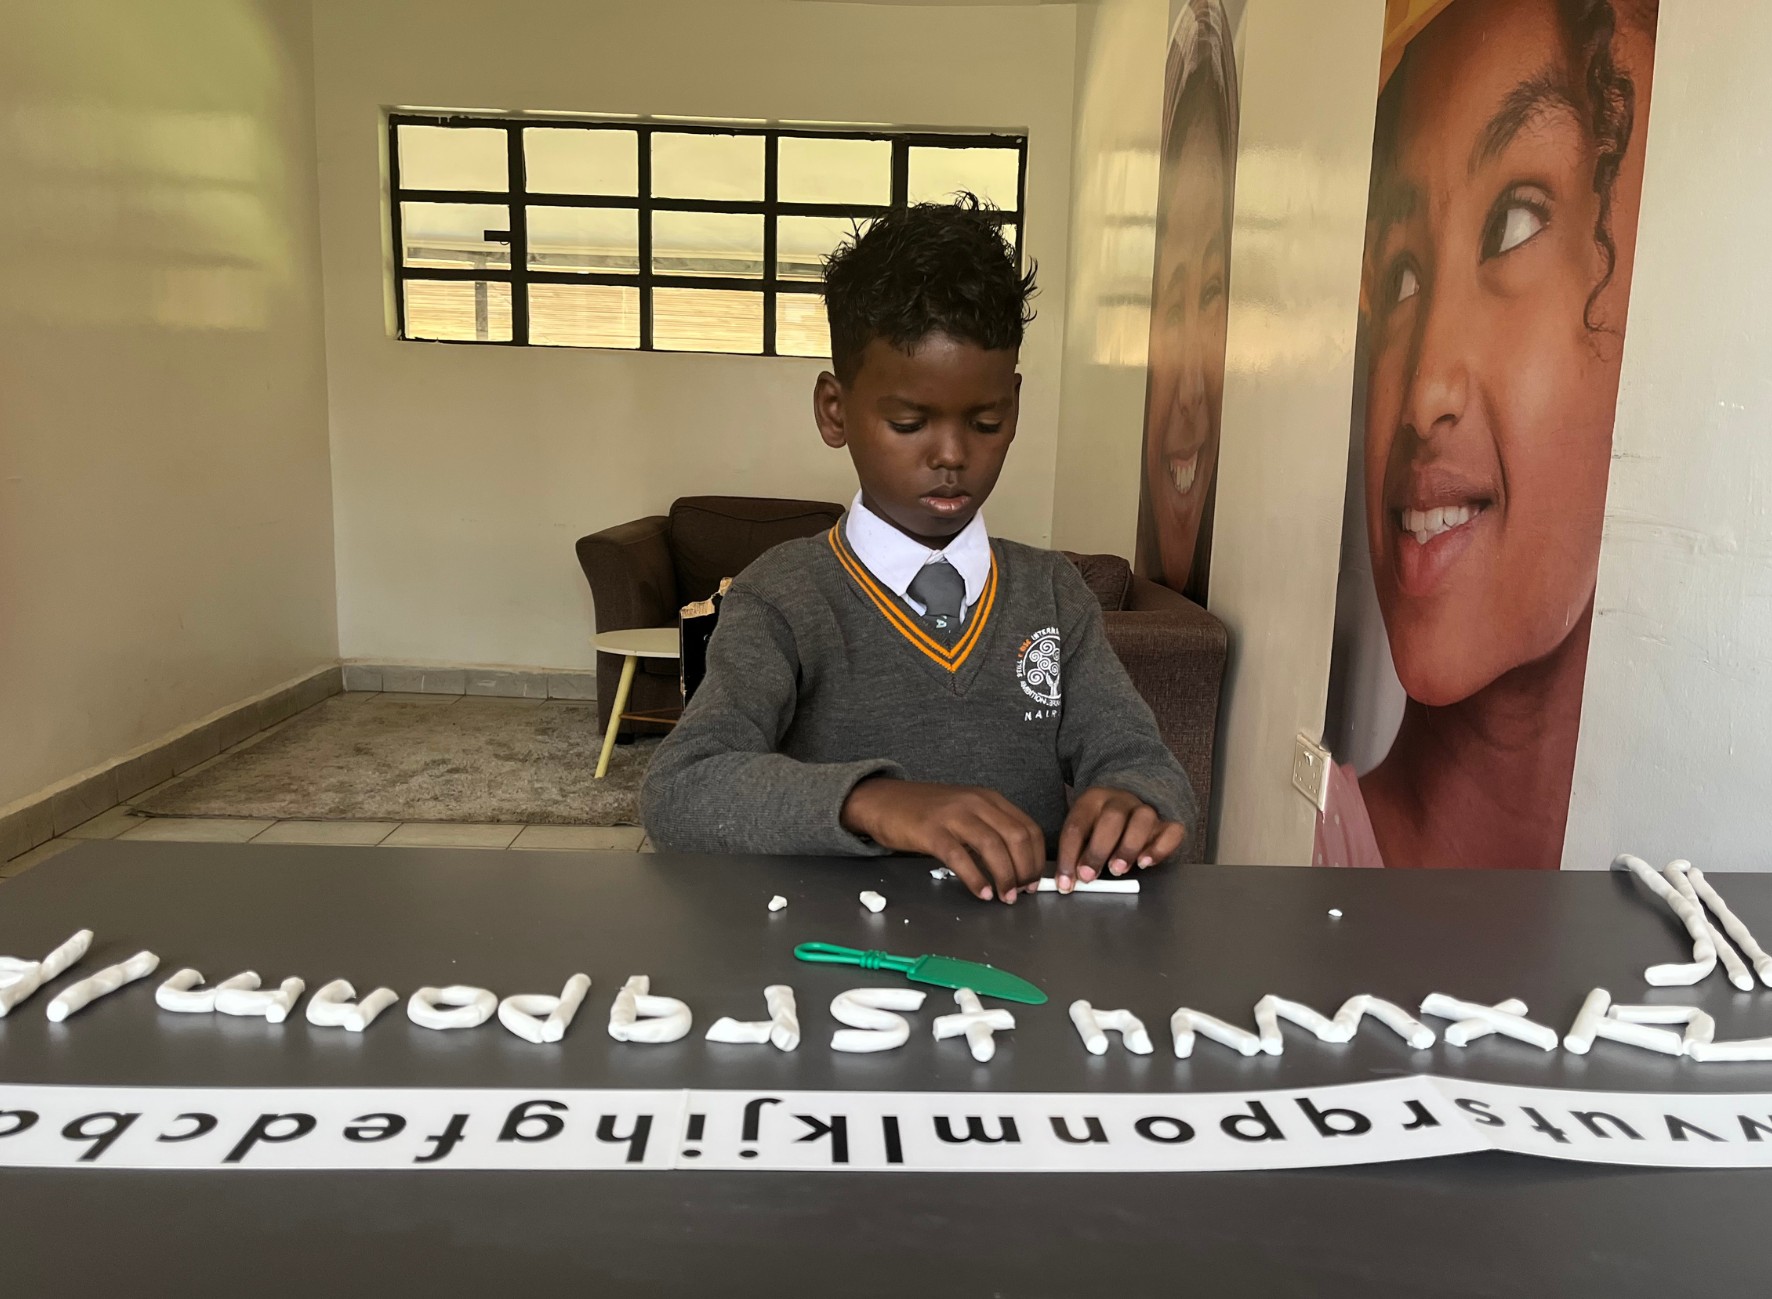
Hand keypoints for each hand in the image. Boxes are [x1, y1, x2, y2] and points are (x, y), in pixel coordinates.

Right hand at [841, 778, 1045, 903]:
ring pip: (993, 846)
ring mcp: (953, 815)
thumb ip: (989, 829)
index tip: (1036, 880)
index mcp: (988, 798)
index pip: (1028, 828)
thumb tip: (1015, 864)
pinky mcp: (931, 831)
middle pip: (1016, 837)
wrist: (883, 800)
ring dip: (1005, 876)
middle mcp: (975, 803)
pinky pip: (960, 856)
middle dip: (1025, 869)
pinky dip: (975, 878)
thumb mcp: (965, 811)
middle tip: (1023, 892)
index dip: (1037, 858)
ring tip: (1005, 897)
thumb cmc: (925, 811)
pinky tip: (981, 892)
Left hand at [1055, 787, 1185, 891]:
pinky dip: (1160, 849)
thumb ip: (1077, 853)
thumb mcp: (1083, 833)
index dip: (1069, 856)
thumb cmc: (1098, 827)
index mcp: (1091, 800)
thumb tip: (1068, 882)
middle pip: (1112, 818)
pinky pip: (1171, 831)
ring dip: (1129, 847)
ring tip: (1118, 870)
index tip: (1066, 883)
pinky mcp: (1166, 823)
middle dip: (1098, 850)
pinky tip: (1145, 863)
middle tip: (1089, 876)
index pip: (1077, 826)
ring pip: (1143, 819)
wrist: (1128, 807)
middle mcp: (1119, 801)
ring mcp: (1145, 810)